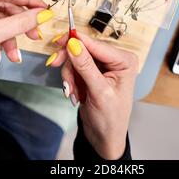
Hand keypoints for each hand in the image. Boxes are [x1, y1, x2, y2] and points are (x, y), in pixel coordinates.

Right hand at [51, 33, 137, 159]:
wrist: (104, 138)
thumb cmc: (111, 119)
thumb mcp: (99, 92)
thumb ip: (86, 67)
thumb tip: (74, 44)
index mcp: (125, 60)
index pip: (97, 44)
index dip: (77, 41)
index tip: (60, 41)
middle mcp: (115, 59)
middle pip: (84, 49)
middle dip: (70, 63)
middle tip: (54, 64)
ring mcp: (103, 65)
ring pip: (76, 58)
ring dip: (70, 75)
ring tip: (71, 92)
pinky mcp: (93, 72)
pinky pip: (75, 67)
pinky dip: (70, 79)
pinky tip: (74, 93)